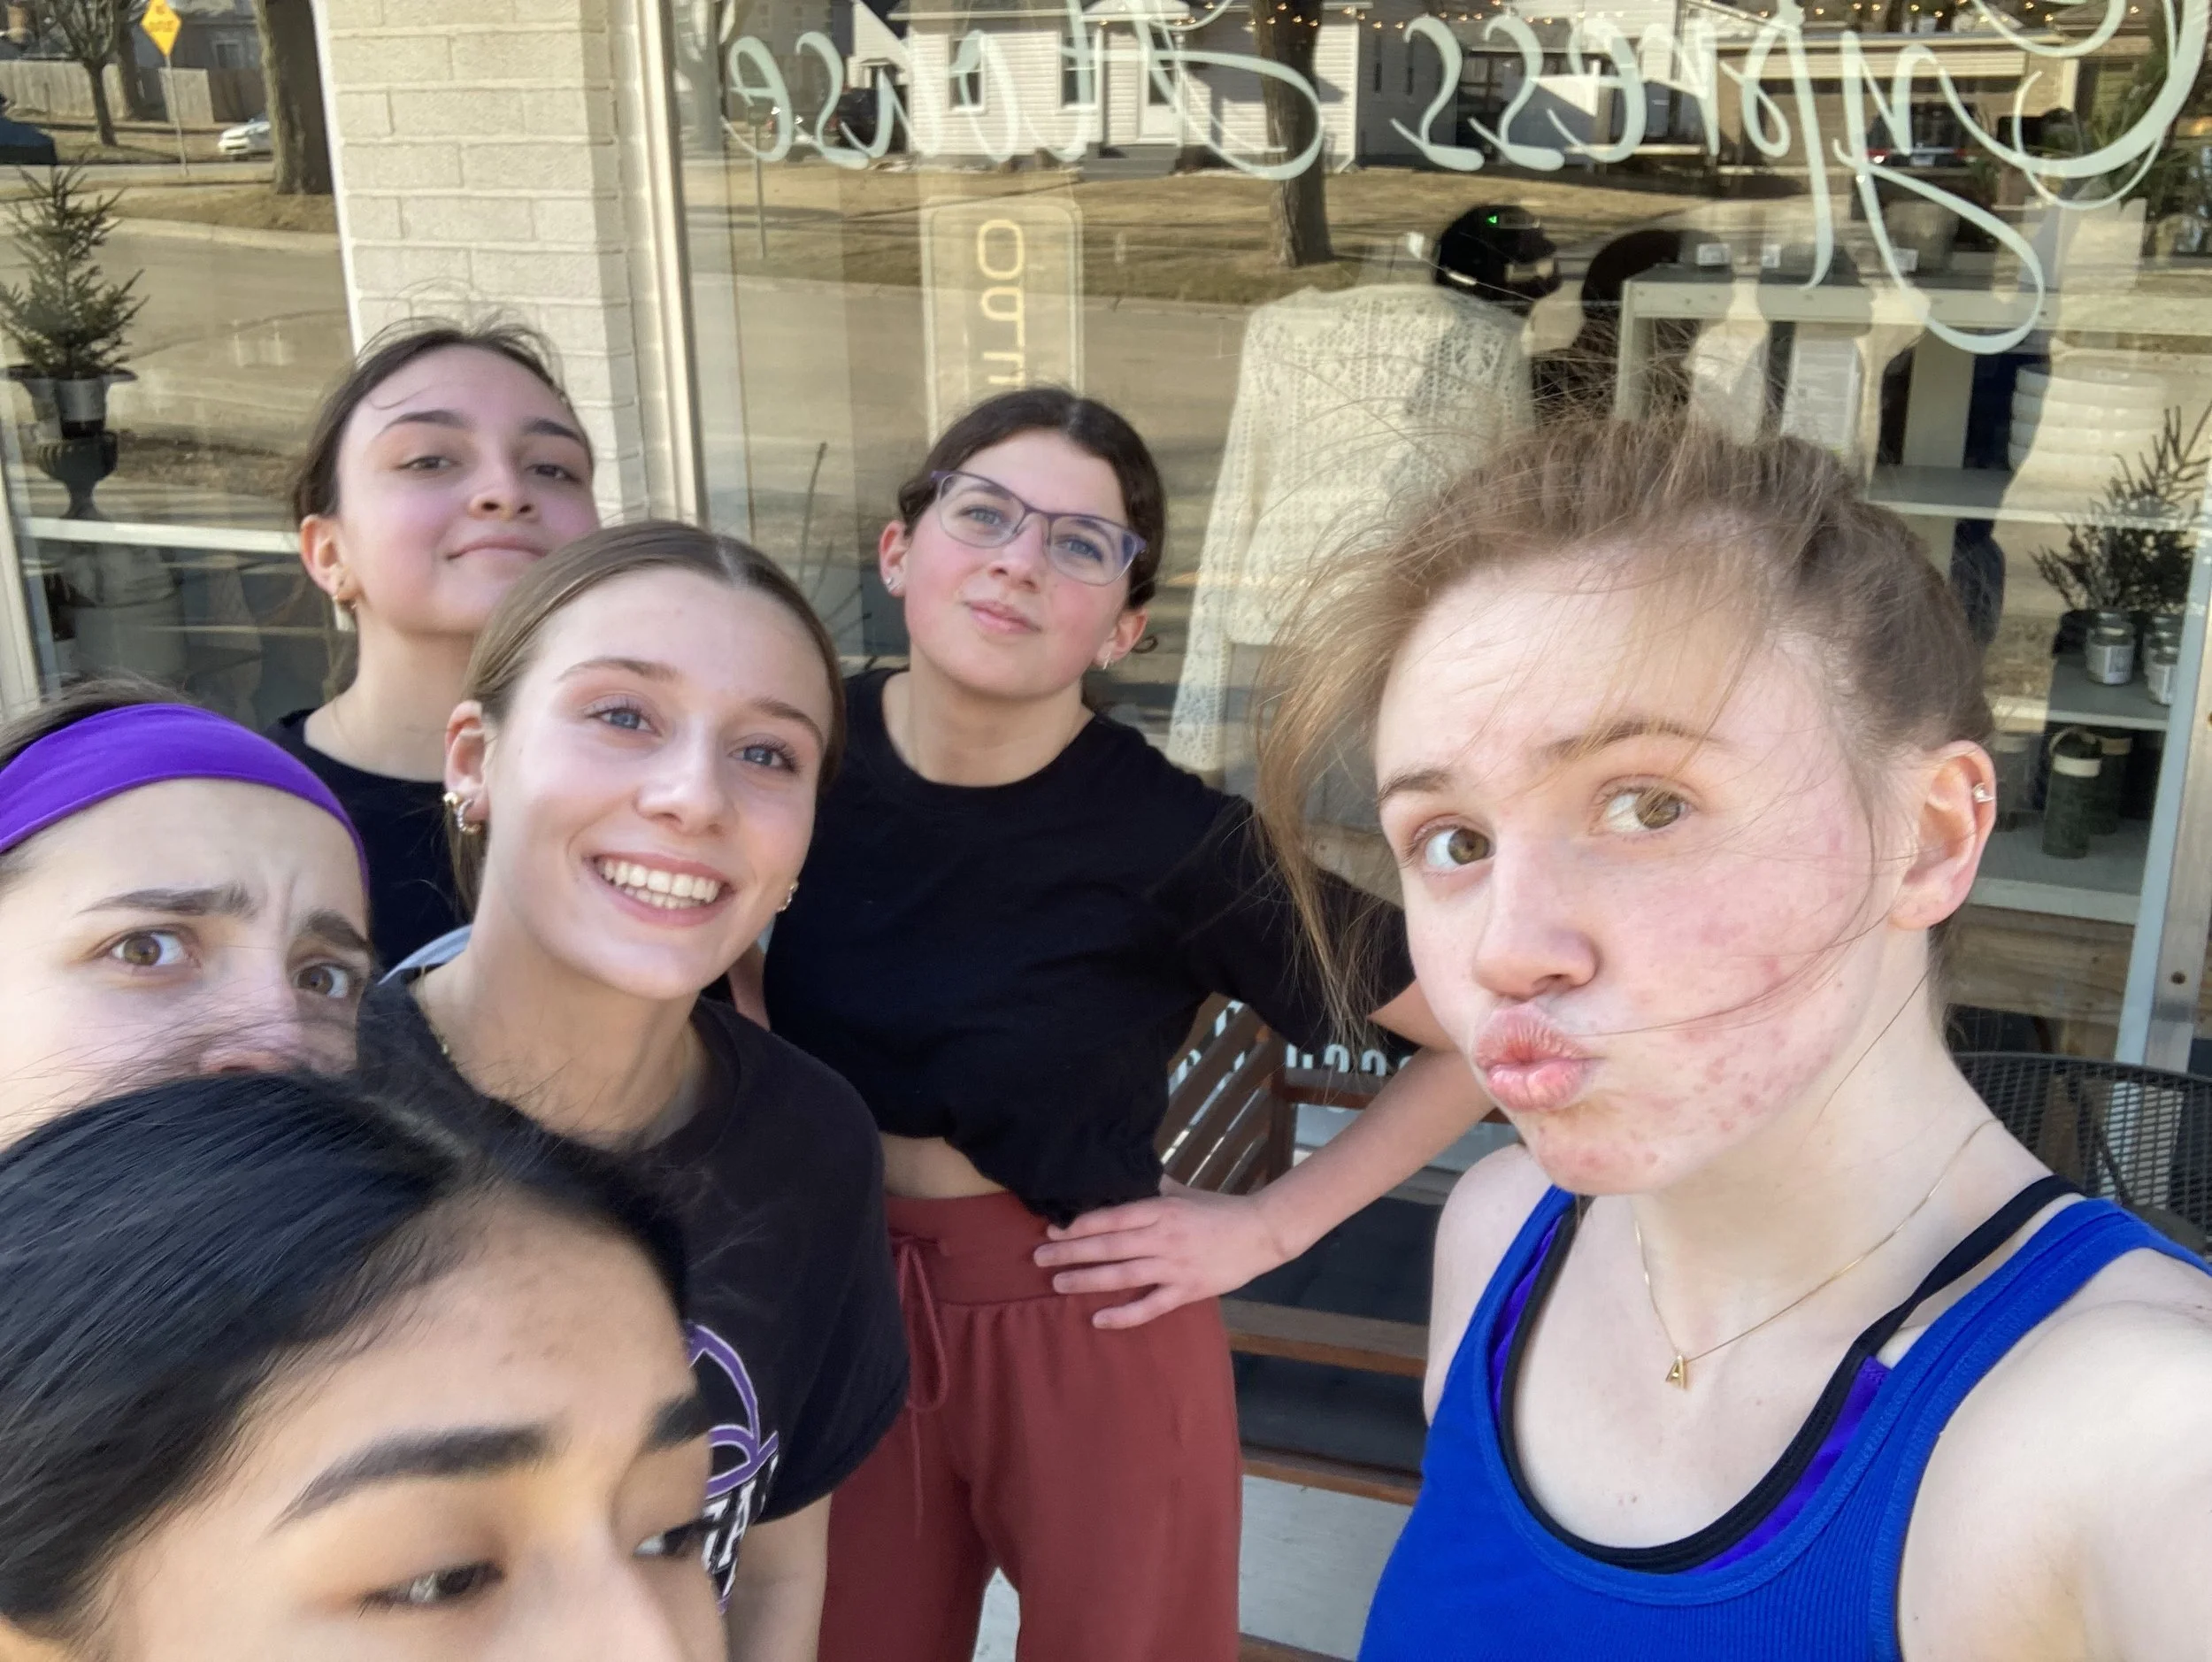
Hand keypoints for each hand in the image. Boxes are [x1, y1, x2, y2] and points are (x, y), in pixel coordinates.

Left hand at [1033, 1181, 1294, 1329]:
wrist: (1260, 1232)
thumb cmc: (1218, 1210)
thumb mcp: (1182, 1192)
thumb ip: (1151, 1188)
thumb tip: (1120, 1178)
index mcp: (1162, 1210)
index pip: (1113, 1217)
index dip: (1080, 1224)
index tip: (1053, 1229)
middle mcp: (1164, 1237)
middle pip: (1110, 1245)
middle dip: (1071, 1251)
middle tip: (1039, 1256)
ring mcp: (1175, 1266)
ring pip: (1123, 1274)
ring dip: (1087, 1279)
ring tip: (1057, 1282)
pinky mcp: (1187, 1290)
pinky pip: (1150, 1306)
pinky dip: (1124, 1315)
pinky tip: (1098, 1319)